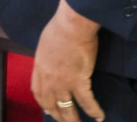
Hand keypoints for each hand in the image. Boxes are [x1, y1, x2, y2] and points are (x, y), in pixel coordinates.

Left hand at [32, 0, 104, 121]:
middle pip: (50, 104)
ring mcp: (63, 82)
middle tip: (64, 121)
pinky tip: (99, 116)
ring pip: (67, 108)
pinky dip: (94, 110)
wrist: (72, 25)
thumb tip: (51, 60)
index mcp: (39, 67)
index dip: (43, 102)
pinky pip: (87, 101)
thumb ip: (47, 56)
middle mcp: (48, 79)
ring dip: (72, 119)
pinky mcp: (79, 81)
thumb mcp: (45, 43)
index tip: (48, 110)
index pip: (37, 91)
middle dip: (57, 115)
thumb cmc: (60, 27)